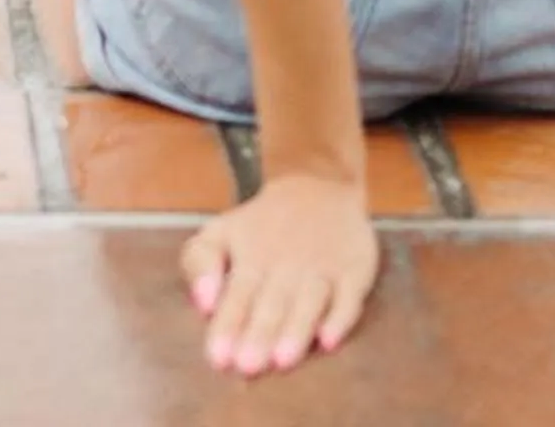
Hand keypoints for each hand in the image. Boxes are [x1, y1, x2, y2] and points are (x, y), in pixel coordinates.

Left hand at [179, 170, 379, 376]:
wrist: (317, 186)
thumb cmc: (260, 226)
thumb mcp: (219, 232)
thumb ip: (199, 262)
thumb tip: (201, 303)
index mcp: (250, 258)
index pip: (237, 296)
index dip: (227, 327)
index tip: (219, 359)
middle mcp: (286, 264)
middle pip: (271, 303)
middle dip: (259, 335)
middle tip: (248, 367)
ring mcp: (323, 267)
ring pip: (309, 301)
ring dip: (296, 330)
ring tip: (283, 361)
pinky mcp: (354, 269)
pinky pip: (350, 296)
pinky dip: (341, 318)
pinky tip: (330, 341)